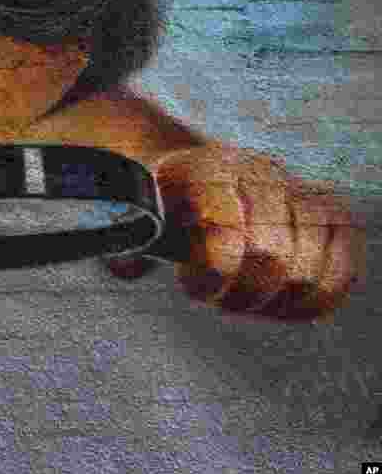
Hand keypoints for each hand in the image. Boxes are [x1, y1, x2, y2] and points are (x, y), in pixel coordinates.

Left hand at [139, 145, 365, 319]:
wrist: (188, 176)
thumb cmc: (157, 209)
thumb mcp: (133, 220)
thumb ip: (128, 243)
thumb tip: (130, 267)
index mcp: (204, 168)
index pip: (226, 222)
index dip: (215, 268)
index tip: (193, 288)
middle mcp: (256, 171)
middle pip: (272, 253)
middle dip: (242, 292)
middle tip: (216, 298)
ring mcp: (295, 188)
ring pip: (310, 261)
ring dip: (276, 299)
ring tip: (244, 301)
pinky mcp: (325, 210)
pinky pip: (345, 257)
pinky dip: (321, 293)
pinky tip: (287, 306)